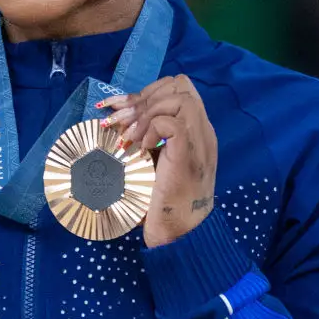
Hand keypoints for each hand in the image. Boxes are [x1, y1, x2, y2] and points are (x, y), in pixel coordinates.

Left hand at [98, 76, 217, 247]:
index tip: (119, 110)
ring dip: (146, 112)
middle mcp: (203, 131)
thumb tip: (115, 118)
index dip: (147, 92)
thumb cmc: (163, 202)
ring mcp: (199, 141)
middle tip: (120, 122)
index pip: (179, 87)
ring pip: (179, 97)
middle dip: (144, 97)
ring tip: (129, 136)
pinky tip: (141, 148)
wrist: (179, 234)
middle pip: (180, 84)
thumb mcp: (155, 161)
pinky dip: (151, 128)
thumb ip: (148, 138)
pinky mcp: (188, 154)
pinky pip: (172, 122)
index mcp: (197, 131)